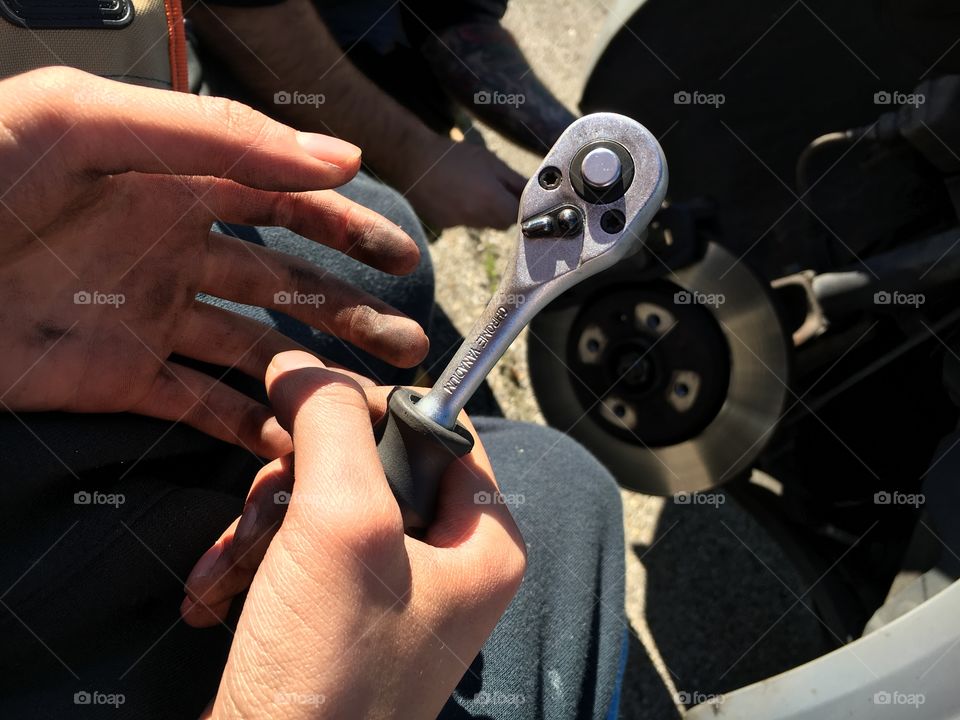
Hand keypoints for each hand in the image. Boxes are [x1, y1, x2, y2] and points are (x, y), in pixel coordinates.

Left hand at [0, 67, 428, 457]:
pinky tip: (293, 438)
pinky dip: (250, 425)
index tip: (400, 257)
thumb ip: (216, 133)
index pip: (284, 201)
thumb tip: (336, 160)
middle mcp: (173, 248)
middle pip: (286, 281)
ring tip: (370, 397)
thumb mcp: (85, 121)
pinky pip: (201, 404)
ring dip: (316, 372)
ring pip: (256, 348)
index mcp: (172, 180)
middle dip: (351, 310)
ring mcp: (150, 317)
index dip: (347, 226)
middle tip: (408, 341)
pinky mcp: (119, 379)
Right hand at [182, 351, 525, 719]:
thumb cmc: (325, 673)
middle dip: (299, 480)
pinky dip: (251, 563)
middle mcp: (447, 566)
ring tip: (235, 563)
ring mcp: (391, 594)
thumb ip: (332, 427)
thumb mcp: (340, 524)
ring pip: (323, 505)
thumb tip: (304, 368)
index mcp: (483, 542)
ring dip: (263, 524)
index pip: (443, 430)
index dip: (373, 409)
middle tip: (266, 504)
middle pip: (372, 465)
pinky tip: (218, 594)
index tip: (309, 407)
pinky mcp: (339, 618)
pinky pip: (297, 553)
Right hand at [403, 135, 525, 230]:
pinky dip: (463, 211)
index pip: (517, 216)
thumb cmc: (454, 156)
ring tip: (471, 187)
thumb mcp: (490, 161)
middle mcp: (477, 218)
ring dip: (483, 210)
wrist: (412, 159)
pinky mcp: (444, 225)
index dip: (519, 205)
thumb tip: (532, 192)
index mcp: (492, 202)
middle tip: (494, 188)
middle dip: (503, 208)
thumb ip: (515, 181)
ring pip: (482, 223)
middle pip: (501, 223)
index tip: (516, 195)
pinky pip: (462, 222)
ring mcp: (459, 224)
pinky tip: (453, 193)